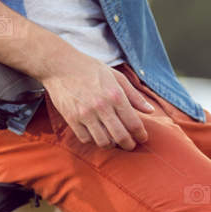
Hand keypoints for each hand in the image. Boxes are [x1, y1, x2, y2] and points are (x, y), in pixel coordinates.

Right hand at [41, 56, 155, 148]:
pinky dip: (94, 140)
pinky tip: (97, 135)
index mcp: (115, 95)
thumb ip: (134, 95)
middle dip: (129, 145)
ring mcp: (85, 114)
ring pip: (103, 141)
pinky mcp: (71, 119)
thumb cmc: (90, 69)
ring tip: (114, 141)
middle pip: (120, 137)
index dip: (141, 135)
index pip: (134, 123)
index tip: (142, 137)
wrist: (60, 66)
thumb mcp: (116, 77)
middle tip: (130, 145)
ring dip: (111, 144)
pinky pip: (86, 139)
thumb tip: (150, 111)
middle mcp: (101, 106)